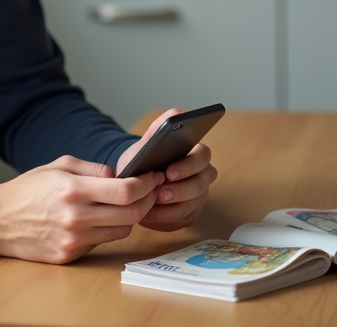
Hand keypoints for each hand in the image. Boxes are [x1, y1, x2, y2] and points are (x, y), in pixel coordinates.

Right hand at [0, 155, 161, 263]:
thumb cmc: (29, 189)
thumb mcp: (59, 165)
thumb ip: (93, 169)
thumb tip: (120, 177)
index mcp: (73, 189)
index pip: (126, 191)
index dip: (147, 184)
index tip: (153, 177)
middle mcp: (75, 217)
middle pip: (132, 214)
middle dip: (148, 201)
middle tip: (150, 191)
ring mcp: (73, 240)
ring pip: (121, 230)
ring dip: (129, 217)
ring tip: (124, 204)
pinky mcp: (69, 255)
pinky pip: (101, 242)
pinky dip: (107, 229)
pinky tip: (100, 218)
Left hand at [116, 108, 217, 231]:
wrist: (134, 179)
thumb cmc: (143, 158)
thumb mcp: (147, 140)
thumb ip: (160, 126)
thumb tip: (176, 116)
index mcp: (195, 154)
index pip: (202, 157)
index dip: (188, 165)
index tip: (169, 171)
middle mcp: (202, 174)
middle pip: (201, 183)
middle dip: (181, 190)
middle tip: (160, 194)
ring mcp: (198, 195)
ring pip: (193, 204)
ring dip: (171, 207)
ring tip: (150, 208)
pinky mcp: (190, 213)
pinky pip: (183, 219)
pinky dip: (166, 219)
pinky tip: (150, 216)